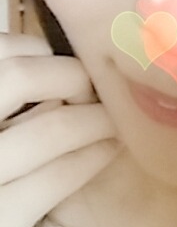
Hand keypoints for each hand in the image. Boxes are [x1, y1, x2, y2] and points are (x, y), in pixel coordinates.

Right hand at [0, 32, 119, 226]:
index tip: (60, 60)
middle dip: (70, 76)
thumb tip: (56, 64)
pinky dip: (88, 159)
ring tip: (116, 120)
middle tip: (94, 90)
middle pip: (17, 76)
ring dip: (95, 119)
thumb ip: (7, 100)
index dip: (32, 48)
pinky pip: (53, 179)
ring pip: (48, 126)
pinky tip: (108, 151)